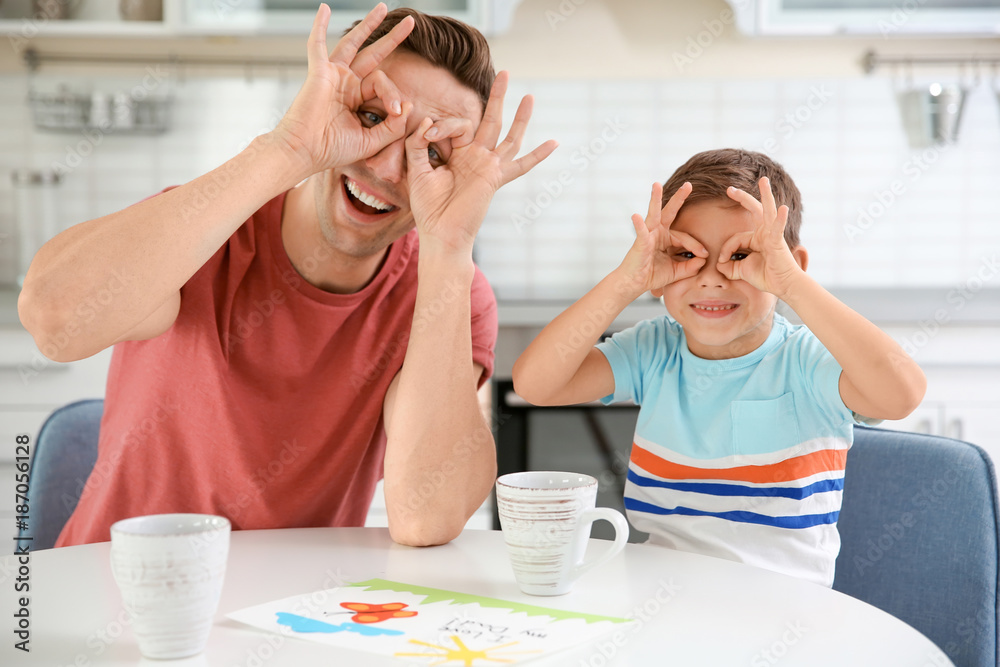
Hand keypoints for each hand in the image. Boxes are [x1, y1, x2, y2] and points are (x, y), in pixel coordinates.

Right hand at [270, 3, 414, 174]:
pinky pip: (317, 44)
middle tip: (411, 23)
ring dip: (369, 24)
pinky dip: (319, 26)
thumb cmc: (332, 150)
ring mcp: (332, 75)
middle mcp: (346, 84)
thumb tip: (408, 106)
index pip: (383, 85)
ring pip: (353, 43)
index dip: (393, 95)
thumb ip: (392, 128)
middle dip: (392, 38)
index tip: (396, 112)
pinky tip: (324, 8)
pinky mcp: (318, 72)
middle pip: (373, 55)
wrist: (305, 153)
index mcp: (357, 99)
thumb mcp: (371, 141)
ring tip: (384, 8)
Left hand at [404, 71, 557, 255]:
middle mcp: (475, 157)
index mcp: (457, 154)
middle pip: (490, 120)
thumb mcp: (415, 169)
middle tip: (505, 72)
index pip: (456, 125)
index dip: (441, 124)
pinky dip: (538, 155)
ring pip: (508, 136)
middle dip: (497, 97)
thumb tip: (428, 121)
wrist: (440, 233)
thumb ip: (418, 143)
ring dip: (519, 116)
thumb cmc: (427, 207)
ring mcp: (488, 167)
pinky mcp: (495, 178)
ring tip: (530, 96)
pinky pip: (521, 165)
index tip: (427, 133)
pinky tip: (555, 143)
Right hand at [616, 182, 707, 298]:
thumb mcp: (677, 271)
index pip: (684, 237)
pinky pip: (641, 232)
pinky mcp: (640, 242)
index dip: (695, 245)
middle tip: (688, 185)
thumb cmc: (652, 275)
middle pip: (669, 212)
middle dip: (678, 198)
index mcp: (666, 238)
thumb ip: (691, 266)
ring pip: (653, 214)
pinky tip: (635, 216)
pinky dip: (638, 224)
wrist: (634, 284)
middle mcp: (657, 232)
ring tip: (656, 185)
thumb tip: (704, 259)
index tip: (703, 255)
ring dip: (655, 199)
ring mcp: (648, 235)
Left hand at [719, 177, 803, 297]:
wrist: (783, 286)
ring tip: (764, 180)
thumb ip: (729, 265)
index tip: (723, 261)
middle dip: (742, 198)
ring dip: (765, 195)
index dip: (726, 250)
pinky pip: (778, 229)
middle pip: (754, 211)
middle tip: (730, 189)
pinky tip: (782, 208)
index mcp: (756, 238)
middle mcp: (765, 233)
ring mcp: (772, 235)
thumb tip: (719, 263)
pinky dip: (780, 219)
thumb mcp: (741, 270)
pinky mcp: (778, 242)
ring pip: (767, 211)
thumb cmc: (766, 277)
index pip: (735, 238)